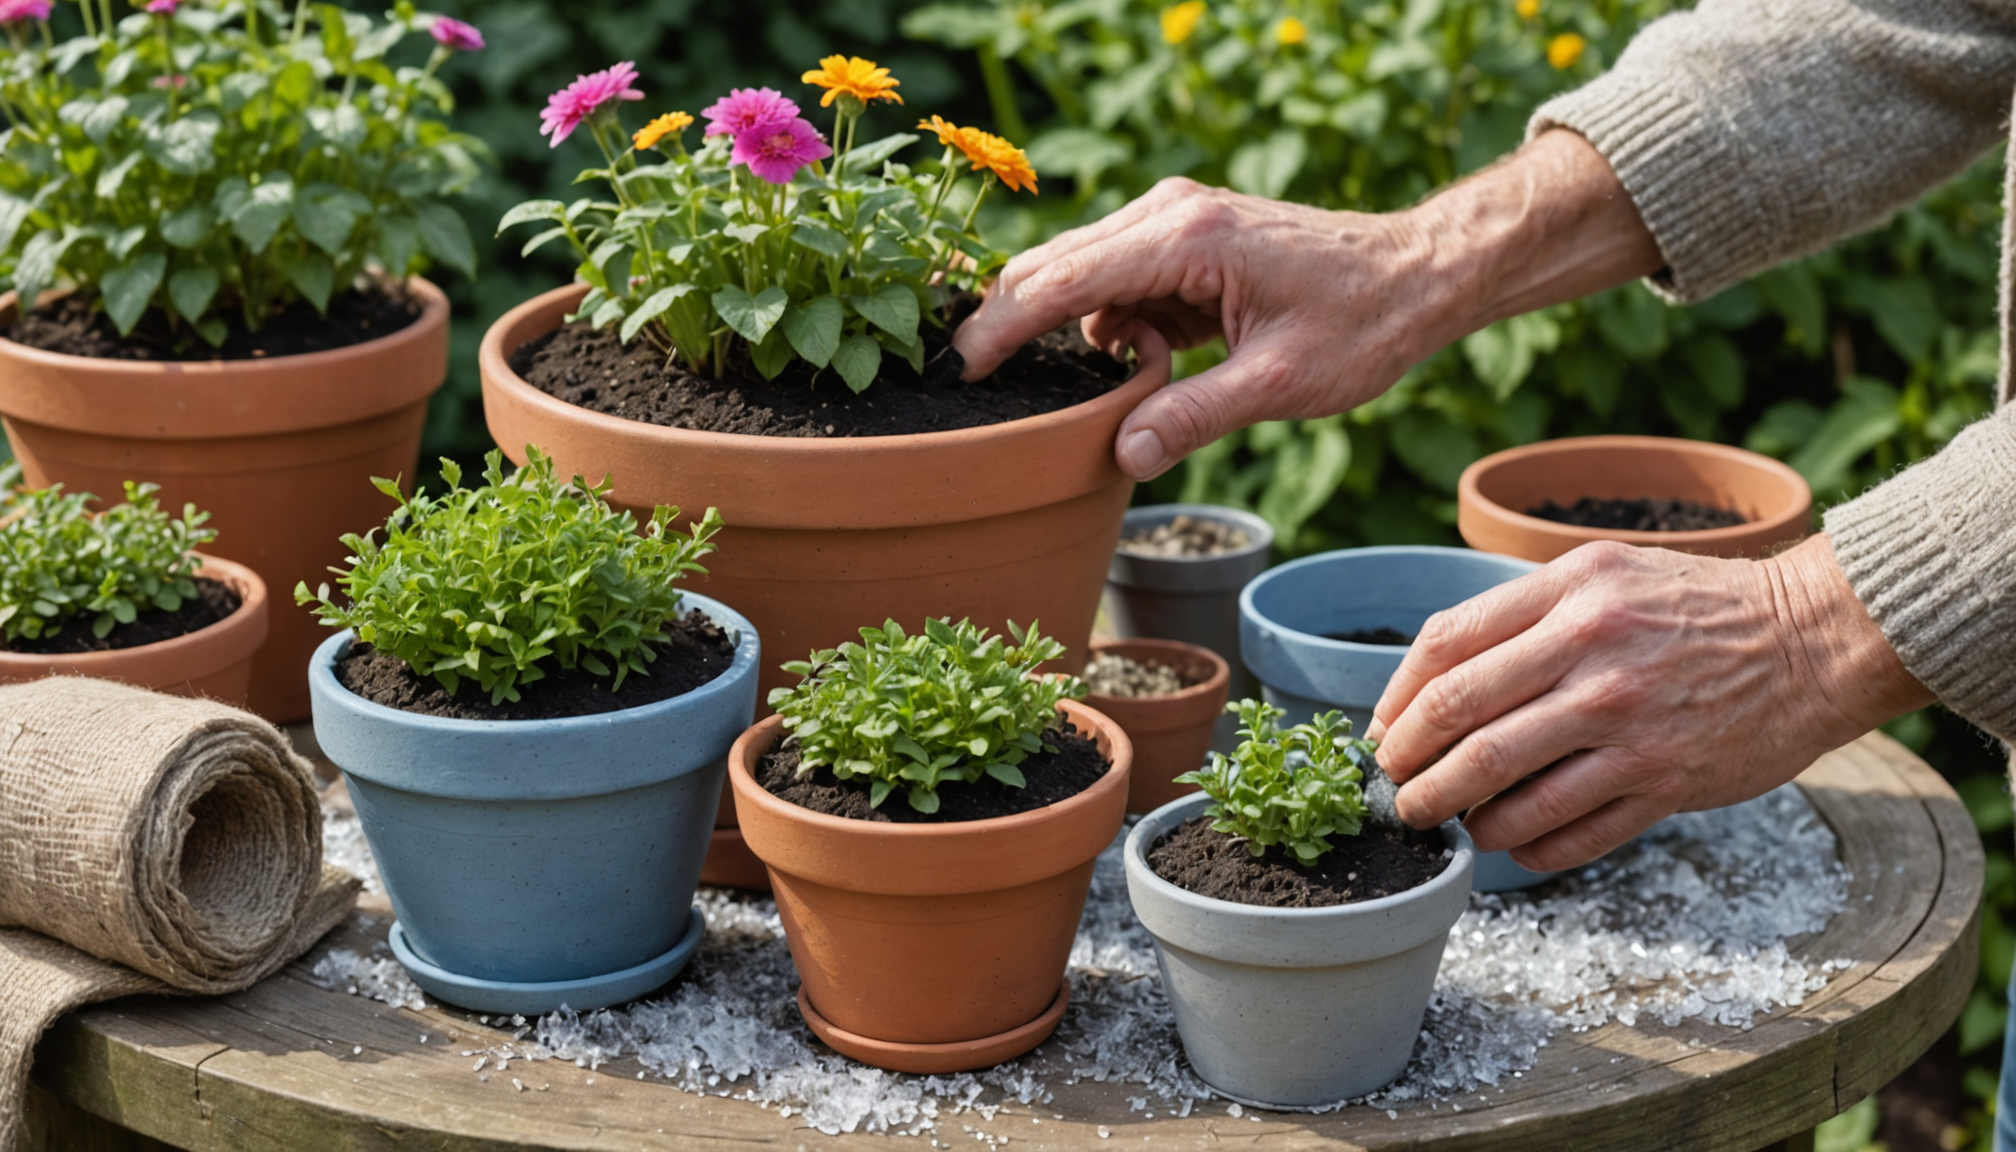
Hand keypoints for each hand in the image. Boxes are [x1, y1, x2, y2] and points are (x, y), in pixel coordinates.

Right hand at [952, 179, 1443, 478]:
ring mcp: (1175, 221)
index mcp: (1185, 239)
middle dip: (1014, 325)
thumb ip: (1195, 416)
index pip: (1060, 281)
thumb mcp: (1282, 383)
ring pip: (1079, 273)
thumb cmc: (1365, 322)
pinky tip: (1146, 365)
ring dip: (1072, 332)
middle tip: (983, 389)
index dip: (1001, 329)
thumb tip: (1121, 456)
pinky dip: (1109, 325)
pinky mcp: (1185, 240)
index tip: (959, 374)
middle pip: (1052, 265)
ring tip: (1117, 389)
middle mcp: (1169, 214)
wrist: (1422, 272)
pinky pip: (1115, 281)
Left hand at [1365, 536, 1931, 870]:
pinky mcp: (1664, 781)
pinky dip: (1524, 845)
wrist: (1814, 639)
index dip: (1396, 700)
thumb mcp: (1603, 572)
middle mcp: (1591, 655)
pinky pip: (1569, 831)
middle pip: (1461, 721)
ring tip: (1446, 822)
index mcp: (1568, 594)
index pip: (1445, 648)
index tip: (1383, 733)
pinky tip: (1509, 843)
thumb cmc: (1696, 605)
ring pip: (1504, 784)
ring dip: (1459, 814)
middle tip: (1396, 791)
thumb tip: (1436, 679)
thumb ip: (1523, 613)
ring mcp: (1628, 724)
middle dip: (1410, 767)